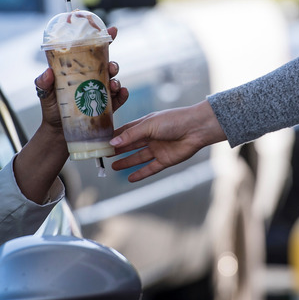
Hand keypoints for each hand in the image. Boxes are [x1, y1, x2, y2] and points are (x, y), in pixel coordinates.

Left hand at [15, 27, 126, 202]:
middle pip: (106, 64)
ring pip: (114, 80)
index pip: (91, 51)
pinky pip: (118, 98)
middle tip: (110, 67)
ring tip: (114, 84)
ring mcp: (100, 92)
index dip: (103, 38)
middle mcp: (91, 78)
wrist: (58, 134)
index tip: (112, 30)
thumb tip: (47, 73)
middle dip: (112, 62)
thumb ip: (43, 82)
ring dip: (117, 78)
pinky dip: (123, 94)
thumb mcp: (44, 93)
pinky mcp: (106, 106)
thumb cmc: (51, 110)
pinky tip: (122, 93)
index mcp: (78, 70)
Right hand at [110, 100, 225, 181]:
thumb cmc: (173, 121)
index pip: (126, 131)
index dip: (114, 137)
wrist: (196, 129)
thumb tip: (112, 143)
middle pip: (131, 145)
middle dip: (118, 150)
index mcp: (145, 125)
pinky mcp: (165, 160)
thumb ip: (130, 136)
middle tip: (104, 156)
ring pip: (138, 157)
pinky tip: (130, 178)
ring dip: (126, 162)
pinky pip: (150, 168)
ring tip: (113, 166)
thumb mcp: (149, 125)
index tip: (101, 142)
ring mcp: (158, 149)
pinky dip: (141, 173)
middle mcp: (150, 137)